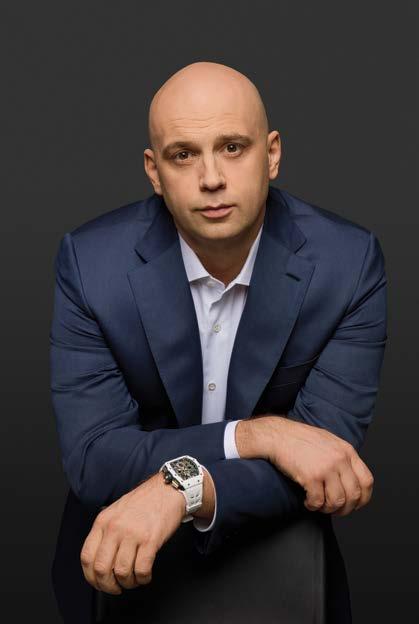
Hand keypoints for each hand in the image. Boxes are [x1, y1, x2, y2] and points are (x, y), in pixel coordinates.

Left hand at [80, 471, 186, 594]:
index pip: (87, 557)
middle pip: (102, 569)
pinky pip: (142, 569)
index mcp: (103, 521)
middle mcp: (115, 528)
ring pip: (122, 572)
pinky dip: (143, 578)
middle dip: (108, 585)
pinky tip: (145, 575)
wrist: (167, 489)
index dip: (91, 577)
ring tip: (134, 580)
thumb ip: (106, 532)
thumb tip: (100, 561)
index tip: (98, 582)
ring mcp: (133, 534)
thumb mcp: (116, 511)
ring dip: (128, 583)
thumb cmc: (144, 501)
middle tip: (116, 587)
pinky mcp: (151, 540)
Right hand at [237, 415, 373, 516]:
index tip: (354, 504)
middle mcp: (340, 459)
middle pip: (354, 495)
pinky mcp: (311, 477)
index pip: (367, 481)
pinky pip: (318, 502)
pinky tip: (307, 500)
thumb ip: (342, 457)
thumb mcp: (329, 442)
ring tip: (318, 504)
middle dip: (345, 508)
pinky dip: (313, 506)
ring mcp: (326, 468)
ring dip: (328, 508)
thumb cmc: (300, 439)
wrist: (278, 435)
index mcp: (346, 451)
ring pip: (338, 501)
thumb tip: (350, 480)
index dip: (363, 498)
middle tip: (334, 509)